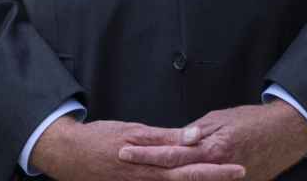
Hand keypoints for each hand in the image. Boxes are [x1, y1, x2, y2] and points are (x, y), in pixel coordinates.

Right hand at [30, 116, 243, 179]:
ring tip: (222, 178)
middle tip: (240, 173)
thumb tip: (195, 136)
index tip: (238, 168)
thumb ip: (166, 137)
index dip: (215, 170)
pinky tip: (192, 180)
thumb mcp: (135, 131)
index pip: (190, 170)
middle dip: (214, 179)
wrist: (67, 155)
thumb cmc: (102, 139)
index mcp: (151, 166)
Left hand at [117, 101, 306, 180]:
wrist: (286, 132)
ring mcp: (225, 180)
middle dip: (146, 169)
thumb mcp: (222, 119)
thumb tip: (177, 140)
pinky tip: (175, 178)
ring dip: (165, 179)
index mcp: (211, 149)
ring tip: (144, 174)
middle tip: (123, 163)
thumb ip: (197, 131)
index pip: (170, 153)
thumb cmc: (254, 121)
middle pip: (172, 174)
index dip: (146, 152)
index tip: (124, 149)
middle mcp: (215, 169)